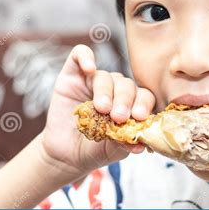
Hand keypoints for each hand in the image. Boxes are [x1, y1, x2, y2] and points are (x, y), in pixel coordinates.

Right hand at [40, 44, 155, 177]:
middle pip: (126, 85)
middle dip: (124, 100)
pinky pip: (80, 54)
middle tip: (119, 117)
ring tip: (102, 109)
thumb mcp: (111, 150)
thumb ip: (124, 142)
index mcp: (131, 104)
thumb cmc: (92, 150)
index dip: (144, 104)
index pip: (144, 96)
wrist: (64, 155)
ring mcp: (93, 80)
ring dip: (105, 91)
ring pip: (106, 76)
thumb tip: (140, 144)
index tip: (139, 117)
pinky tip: (89, 68)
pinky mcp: (72, 74)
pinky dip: (85, 57)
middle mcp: (115, 89)